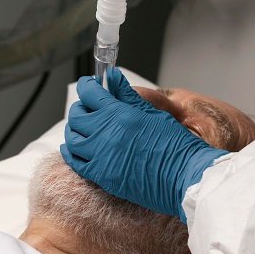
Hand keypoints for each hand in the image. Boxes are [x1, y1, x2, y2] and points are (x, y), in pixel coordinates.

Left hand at [62, 69, 225, 221]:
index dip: (88, 86)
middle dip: (81, 106)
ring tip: (84, 126)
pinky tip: (75, 146)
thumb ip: (127, 94)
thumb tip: (112, 77)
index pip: (89, 93)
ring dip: (75, 129)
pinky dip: (71, 151)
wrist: (183, 176)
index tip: (90, 85)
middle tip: (90, 105)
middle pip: (77, 115)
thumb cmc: (174, 143)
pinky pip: (76, 162)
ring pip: (73, 138)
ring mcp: (101, 157)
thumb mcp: (151, 112)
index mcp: (119, 114)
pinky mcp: (102, 177)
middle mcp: (105, 135)